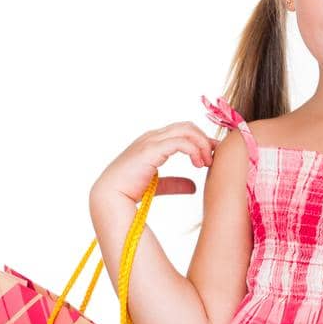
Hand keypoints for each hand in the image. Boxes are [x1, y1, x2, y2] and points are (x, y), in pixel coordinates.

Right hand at [89, 121, 217, 207]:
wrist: (110, 197)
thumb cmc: (129, 192)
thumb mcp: (159, 185)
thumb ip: (175, 183)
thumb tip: (193, 187)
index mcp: (152, 142)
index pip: (182, 131)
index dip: (200, 140)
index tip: (213, 156)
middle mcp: (152, 137)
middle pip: (187, 126)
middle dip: (204, 140)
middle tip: (211, 160)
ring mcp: (151, 141)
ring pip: (186, 130)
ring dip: (201, 144)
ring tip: (206, 163)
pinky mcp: (152, 149)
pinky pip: (180, 142)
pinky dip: (194, 150)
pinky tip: (198, 164)